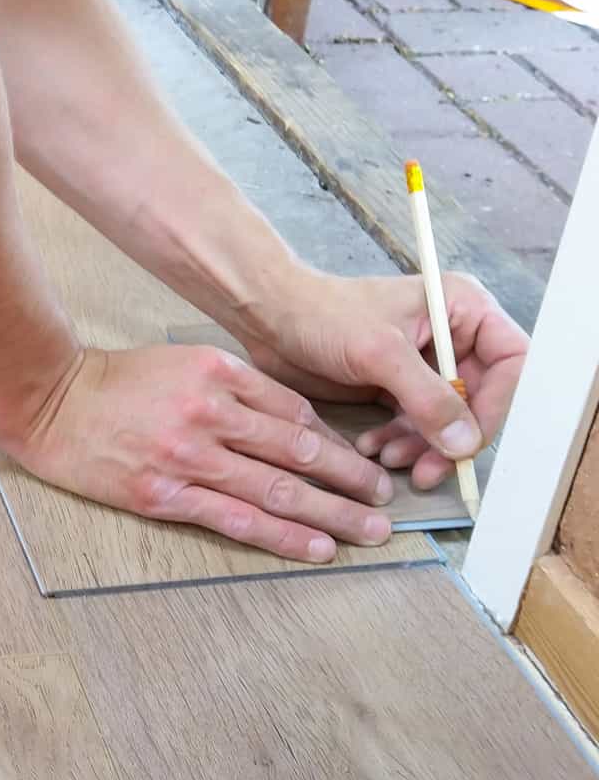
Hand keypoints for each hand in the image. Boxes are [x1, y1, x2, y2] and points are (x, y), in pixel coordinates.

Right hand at [0, 345, 394, 561]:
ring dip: (332, 514)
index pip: (295, 413)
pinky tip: (315, 548)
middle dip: (350, 480)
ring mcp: (187, 456)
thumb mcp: (183, 362)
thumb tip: (294, 425)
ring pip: (277, 489)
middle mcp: (210, 413)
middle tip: (384, 502)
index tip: (363, 463)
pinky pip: (236, 519)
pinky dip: (282, 536)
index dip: (337, 443)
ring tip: (368, 531)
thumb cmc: (116, 383)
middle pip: (298, 451)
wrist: (50, 402)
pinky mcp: (164, 494)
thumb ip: (236, 388)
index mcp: (219, 374)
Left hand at [234, 271, 527, 488]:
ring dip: (422, 446)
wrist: (270, 317)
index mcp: (462, 309)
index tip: (469, 441)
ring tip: (388, 458)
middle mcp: (452, 336)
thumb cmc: (323, 315)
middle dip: (451, 438)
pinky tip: (372, 449)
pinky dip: (398, 442)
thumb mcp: (381, 354)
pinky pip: (413, 425)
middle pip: (479, 399)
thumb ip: (428, 397)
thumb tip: (465, 443)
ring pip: (445, 419)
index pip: (510, 363)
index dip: (497, 405)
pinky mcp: (396, 386)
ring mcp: (424, 365)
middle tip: (427, 470)